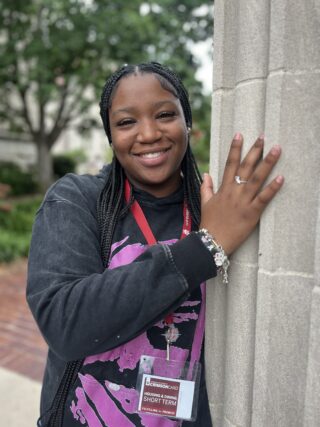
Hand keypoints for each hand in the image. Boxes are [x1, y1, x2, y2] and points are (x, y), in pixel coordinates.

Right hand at [200, 133, 283, 254]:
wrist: (212, 241)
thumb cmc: (209, 223)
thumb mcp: (205, 203)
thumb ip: (206, 187)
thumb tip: (206, 174)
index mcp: (224, 188)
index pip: (230, 164)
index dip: (235, 149)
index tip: (240, 135)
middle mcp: (234, 192)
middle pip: (246, 167)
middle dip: (255, 150)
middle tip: (263, 137)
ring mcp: (243, 202)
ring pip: (257, 179)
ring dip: (267, 163)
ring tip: (276, 149)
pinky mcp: (252, 213)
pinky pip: (264, 198)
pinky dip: (272, 188)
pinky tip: (281, 177)